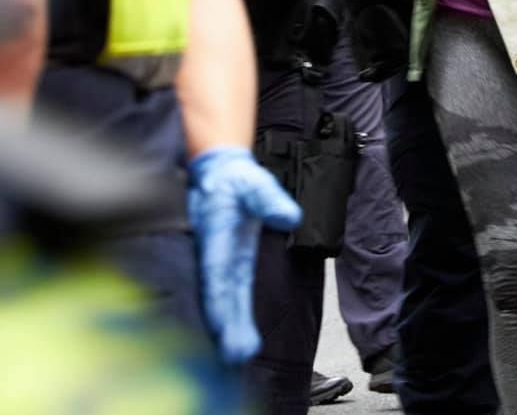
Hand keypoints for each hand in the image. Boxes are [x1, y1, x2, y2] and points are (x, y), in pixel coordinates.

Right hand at [187, 146, 301, 363]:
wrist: (221, 173)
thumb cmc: (236, 179)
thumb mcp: (256, 182)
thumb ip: (271, 200)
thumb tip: (290, 218)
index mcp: (216, 233)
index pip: (217, 270)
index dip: (218, 299)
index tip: (222, 325)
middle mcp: (215, 251)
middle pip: (220, 293)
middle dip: (226, 324)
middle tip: (235, 354)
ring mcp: (222, 260)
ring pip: (224, 297)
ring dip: (230, 325)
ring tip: (237, 355)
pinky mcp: (229, 263)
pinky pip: (229, 292)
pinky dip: (231, 314)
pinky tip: (234, 335)